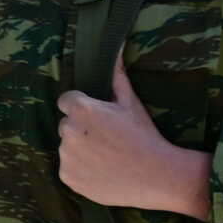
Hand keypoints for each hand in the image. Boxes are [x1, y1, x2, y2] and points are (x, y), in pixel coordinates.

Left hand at [55, 60, 211, 218]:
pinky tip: (101, 170)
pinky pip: (68, 168)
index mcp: (81, 110)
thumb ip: (116, 74)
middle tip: (107, 138)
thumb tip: (115, 46)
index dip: (83, 107)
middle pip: (66, 124)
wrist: (156, 176)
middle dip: (82, 128)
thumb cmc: (144, 136)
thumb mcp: (131, 102)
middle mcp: (68, 131)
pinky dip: (80, 169)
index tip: (99, 117)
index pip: (67, 100)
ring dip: (80, 149)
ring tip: (106, 155)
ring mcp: (66, 156)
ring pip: (67, 147)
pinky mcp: (67, 176)